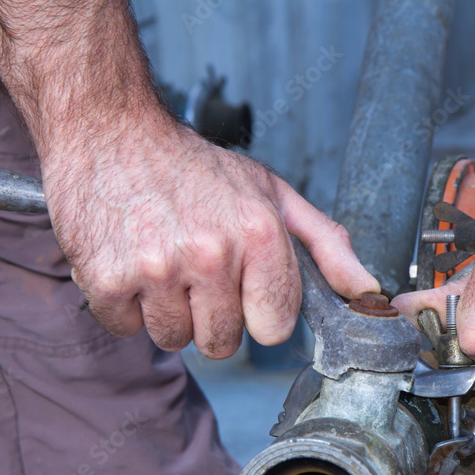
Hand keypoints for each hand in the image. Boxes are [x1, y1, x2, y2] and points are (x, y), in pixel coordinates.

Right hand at [42, 109, 378, 357]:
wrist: (112, 131)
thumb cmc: (196, 168)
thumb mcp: (272, 195)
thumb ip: (325, 245)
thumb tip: (367, 292)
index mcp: (260, 235)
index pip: (273, 329)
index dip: (256, 310)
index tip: (240, 283)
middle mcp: (210, 254)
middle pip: (222, 343)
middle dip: (210, 312)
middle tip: (194, 266)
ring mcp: (156, 269)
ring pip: (174, 339)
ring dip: (167, 310)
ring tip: (162, 260)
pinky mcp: (106, 279)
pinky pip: (127, 329)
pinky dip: (125, 304)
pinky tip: (130, 260)